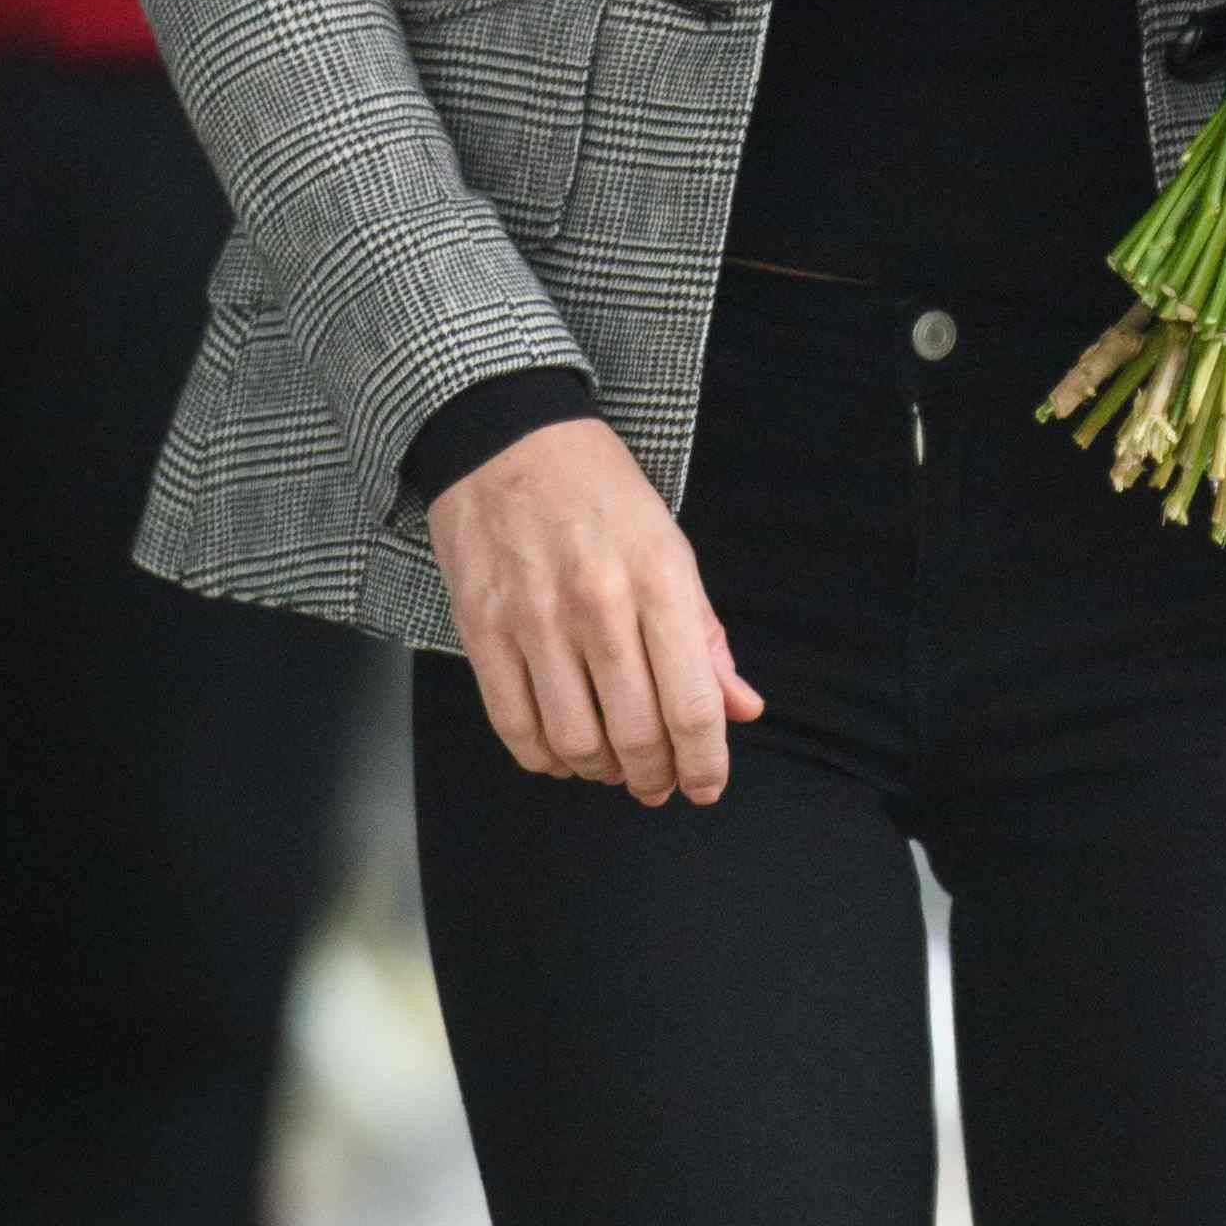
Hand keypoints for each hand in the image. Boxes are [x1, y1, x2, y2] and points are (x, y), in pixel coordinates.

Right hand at [427, 418, 762, 806]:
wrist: (507, 439)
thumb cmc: (600, 493)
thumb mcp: (671, 548)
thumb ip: (706, 635)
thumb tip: (743, 709)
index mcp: (659, 580)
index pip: (693, 704)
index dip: (706, 763)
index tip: (707, 786)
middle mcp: (599, 606)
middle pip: (636, 735)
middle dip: (656, 776)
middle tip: (660, 782)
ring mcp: (535, 621)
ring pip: (576, 743)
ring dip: (602, 771)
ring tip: (615, 764)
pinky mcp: (483, 632)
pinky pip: (517, 728)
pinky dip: (547, 758)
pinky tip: (565, 750)